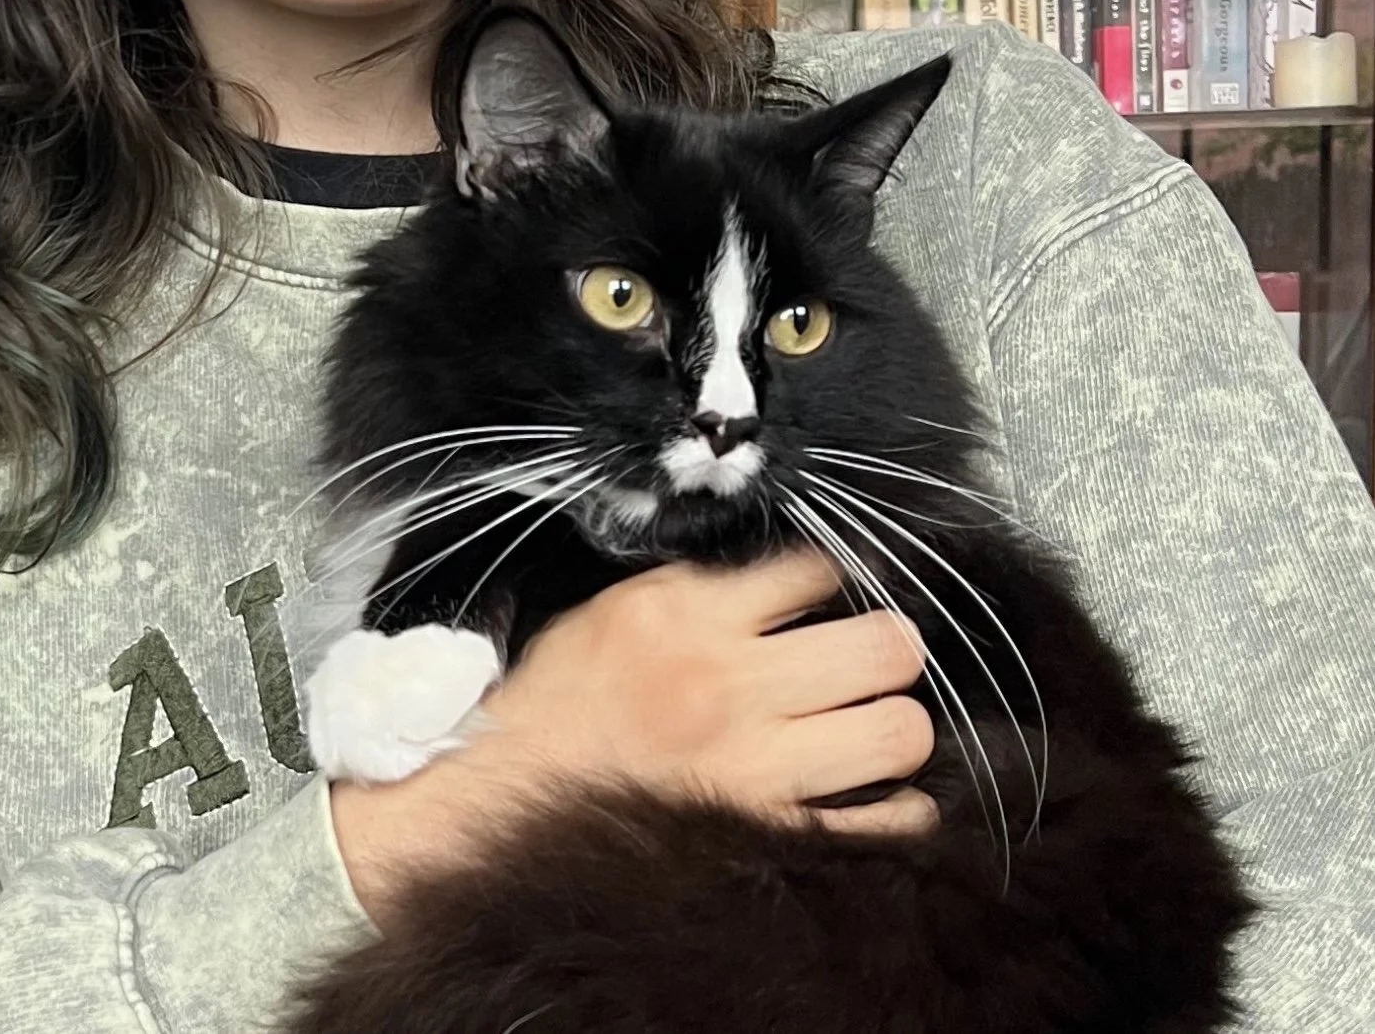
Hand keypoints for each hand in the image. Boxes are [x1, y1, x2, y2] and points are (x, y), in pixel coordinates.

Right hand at [329, 548, 936, 923]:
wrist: (506, 802)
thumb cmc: (555, 706)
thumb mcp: (610, 612)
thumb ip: (690, 592)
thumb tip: (765, 579)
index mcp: (687, 615)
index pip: (812, 570)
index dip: (832, 577)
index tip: (827, 593)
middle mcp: (733, 685)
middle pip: (884, 646)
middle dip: (891, 643)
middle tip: (877, 653)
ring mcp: (759, 767)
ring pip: (899, 732)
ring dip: (895, 723)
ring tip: (871, 720)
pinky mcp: (770, 834)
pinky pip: (882, 823)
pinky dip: (894, 807)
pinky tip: (870, 791)